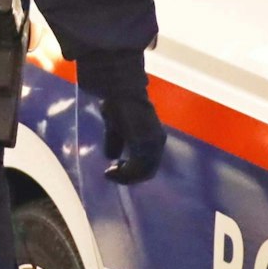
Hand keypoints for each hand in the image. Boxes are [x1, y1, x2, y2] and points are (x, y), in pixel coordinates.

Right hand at [77, 50, 166, 185]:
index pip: (149, 162)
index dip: (133, 170)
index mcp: (154, 136)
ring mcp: (152, 144)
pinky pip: (136, 169)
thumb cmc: (118, 103)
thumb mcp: (116, 126)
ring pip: (143, 172)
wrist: (120, 91)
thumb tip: (111, 156)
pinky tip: (110, 170)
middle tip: (111, 174)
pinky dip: (123, 175)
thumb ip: (116, 141)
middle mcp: (157, 142)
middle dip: (129, 176)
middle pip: (148, 171)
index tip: (115, 168)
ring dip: (125, 177)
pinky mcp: (144, 145)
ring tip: (110, 173)